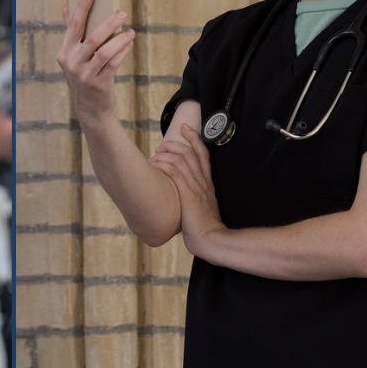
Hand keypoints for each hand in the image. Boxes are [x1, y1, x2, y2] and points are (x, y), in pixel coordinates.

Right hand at [55, 0, 133, 124]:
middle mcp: (72, 63)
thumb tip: (65, 7)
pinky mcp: (99, 84)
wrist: (90, 108)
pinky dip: (123, 51)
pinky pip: (113, 63)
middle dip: (109, 23)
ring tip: (131, 31)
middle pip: (92, 38)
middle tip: (123, 13)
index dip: (81, 8)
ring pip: (104, 52)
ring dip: (120, 39)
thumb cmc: (84, 75)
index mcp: (64, 52)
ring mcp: (84, 75)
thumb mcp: (74, 56)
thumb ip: (71, 32)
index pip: (73, 26)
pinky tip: (129, 42)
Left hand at [150, 123, 224, 256]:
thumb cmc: (204, 228)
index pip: (203, 154)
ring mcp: (196, 188)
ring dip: (166, 153)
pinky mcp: (188, 196)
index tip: (185, 127)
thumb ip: (193, 198)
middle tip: (162, 145)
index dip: (194, 138)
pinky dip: (164, 165)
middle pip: (190, 152)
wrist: (211, 239)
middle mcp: (203, 182)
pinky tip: (155, 165)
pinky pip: (175, 173)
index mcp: (207, 183)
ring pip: (181, 159)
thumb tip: (180, 196)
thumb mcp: (201, 208)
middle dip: (174, 143)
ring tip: (155, 155)